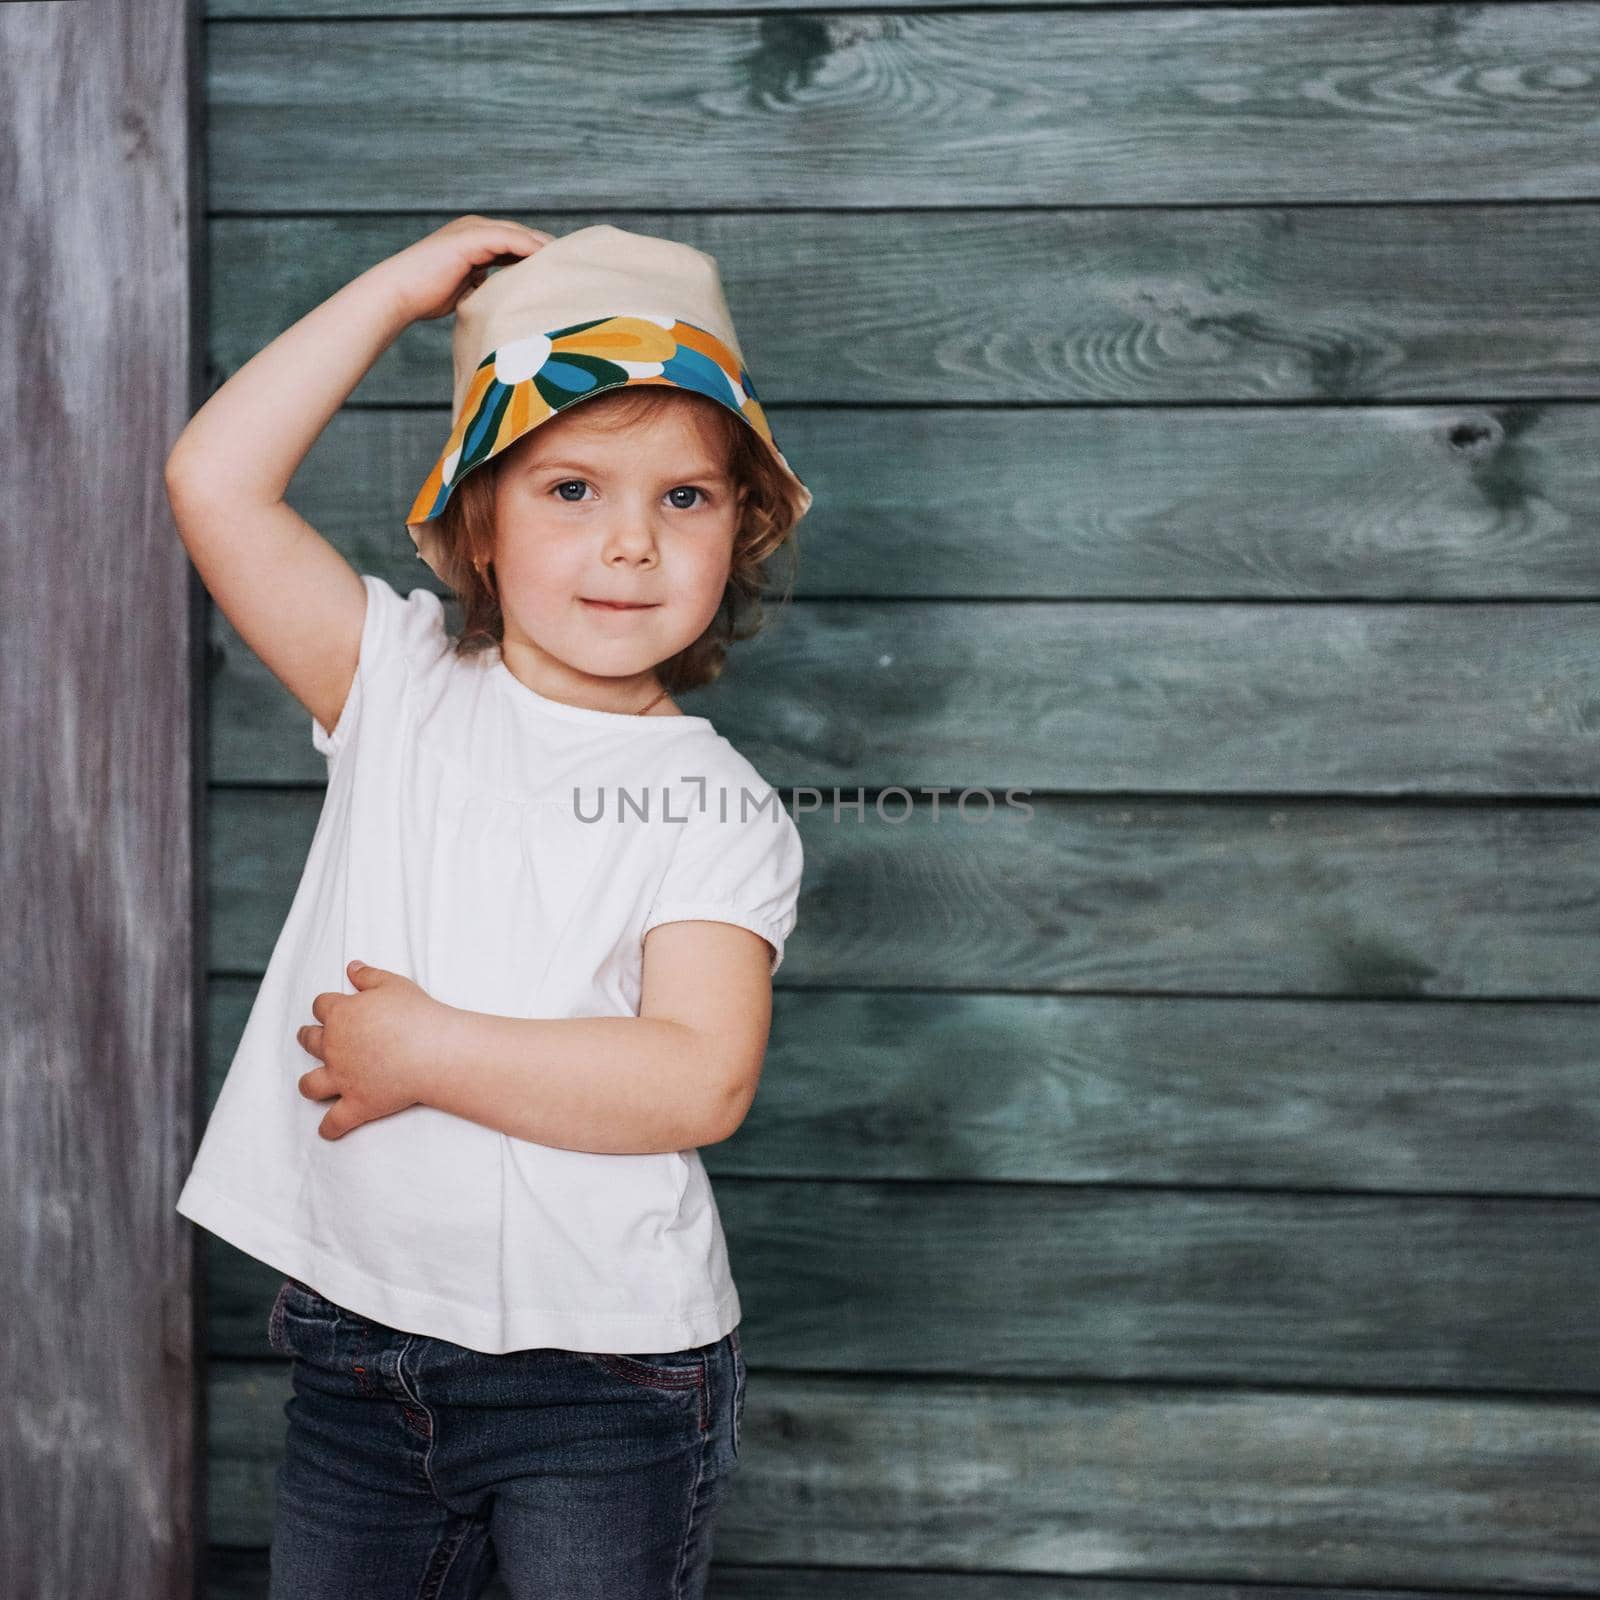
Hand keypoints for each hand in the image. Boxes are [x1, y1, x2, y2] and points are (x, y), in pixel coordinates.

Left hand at [296, 959, 442, 1138]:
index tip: (335, 1008)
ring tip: (313, 1083)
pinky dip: (329, 1128)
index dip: (327, 1006)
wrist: (433, 1050)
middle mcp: (334, 1046)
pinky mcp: (357, 1104)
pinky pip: (334, 1122)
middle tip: (315, 1038)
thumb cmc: (416, 1014)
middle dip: (310, 1038)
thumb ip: (368, 976)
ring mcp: (342, 1078)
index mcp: (341, 1014)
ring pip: (310, 1084)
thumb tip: (351, 967)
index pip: (321, 1005)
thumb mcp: (393, 984)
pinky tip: (327, 1130)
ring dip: (309, 1083)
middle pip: (309, 1040)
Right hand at [375, 215, 554, 323]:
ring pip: (520, 235)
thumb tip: (507, 302)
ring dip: (546, 248)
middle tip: (578, 266)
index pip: (519, 244)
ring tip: (571, 265)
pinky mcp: (471, 238)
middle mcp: (477, 228)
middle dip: (550, 250)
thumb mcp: (466, 289)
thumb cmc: (427, 297)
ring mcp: (473, 230)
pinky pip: (509, 240)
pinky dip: (530, 249)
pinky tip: (548, 262)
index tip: (566, 272)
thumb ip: (486, 286)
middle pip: (524, 236)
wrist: (399, 293)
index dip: (543, 256)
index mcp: (478, 239)